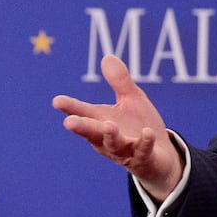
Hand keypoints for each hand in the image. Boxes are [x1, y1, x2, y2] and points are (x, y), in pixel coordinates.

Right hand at [53, 54, 183, 198]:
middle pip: (92, 132)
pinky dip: (145, 143)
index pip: (83, 113)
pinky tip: (147, 133)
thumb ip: (119, 81)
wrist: (160, 158)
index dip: (70, 107)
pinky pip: (143, 151)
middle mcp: (108, 139)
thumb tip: (107, 57)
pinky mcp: (143, 159)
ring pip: (114, 145)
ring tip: (109, 125)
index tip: (57, 101)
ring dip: (111, 136)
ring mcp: (125, 151)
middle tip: (69, 122)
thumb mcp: (131, 100)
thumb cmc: (139, 127)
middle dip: (81, 127)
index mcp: (101, 122)